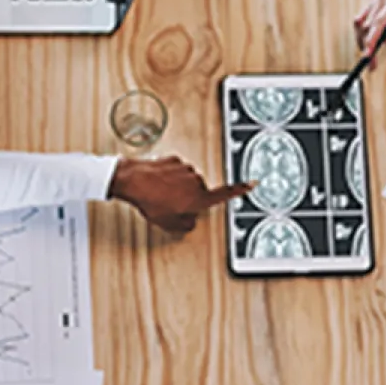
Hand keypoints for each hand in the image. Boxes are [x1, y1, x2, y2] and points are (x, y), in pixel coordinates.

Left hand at [110, 155, 251, 233]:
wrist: (133, 181)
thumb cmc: (150, 201)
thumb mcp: (168, 223)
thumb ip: (185, 225)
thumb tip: (190, 221)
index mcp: (199, 197)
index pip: (225, 194)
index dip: (240, 190)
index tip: (252, 183)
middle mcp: (196, 181)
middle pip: (199, 191)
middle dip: (189, 197)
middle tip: (172, 205)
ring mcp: (185, 169)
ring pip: (187, 180)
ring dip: (177, 187)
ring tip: (161, 194)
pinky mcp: (174, 160)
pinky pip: (176, 170)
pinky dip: (169, 176)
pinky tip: (157, 183)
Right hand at [354, 0, 385, 60]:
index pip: (378, 23)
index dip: (371, 40)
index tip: (368, 55)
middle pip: (366, 26)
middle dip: (367, 46)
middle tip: (372, 64)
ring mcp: (375, 0)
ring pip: (361, 24)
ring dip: (363, 41)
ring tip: (371, 55)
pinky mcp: (372, 3)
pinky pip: (361, 20)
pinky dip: (362, 33)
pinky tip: (368, 43)